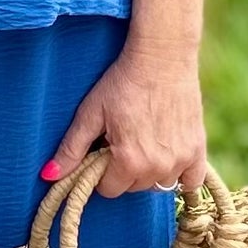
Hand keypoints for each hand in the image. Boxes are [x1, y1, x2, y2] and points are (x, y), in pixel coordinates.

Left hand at [40, 36, 207, 198]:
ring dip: (149, 172)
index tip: (103, 149)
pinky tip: (169, 158)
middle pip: (133, 188)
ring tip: (144, 141)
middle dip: (124, 170)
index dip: (101, 172)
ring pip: (159, 184)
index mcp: (129, 162)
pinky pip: (191, 182)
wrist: (162, 57)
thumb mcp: (91, 113)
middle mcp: (157, 167)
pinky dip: (181, 176)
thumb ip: (71, 148)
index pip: (109, 190)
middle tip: (123, 140)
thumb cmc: (123, 82)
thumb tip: (49, 176)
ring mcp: (181, 160)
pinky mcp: (198, 150)